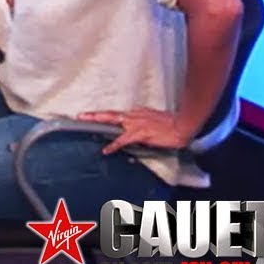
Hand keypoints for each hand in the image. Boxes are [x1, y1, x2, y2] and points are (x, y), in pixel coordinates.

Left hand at [77, 108, 197, 154]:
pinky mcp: (139, 133)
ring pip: (112, 121)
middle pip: (110, 114)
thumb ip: (144, 122)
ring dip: (97, 121)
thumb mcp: (155, 119)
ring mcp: (136, 124)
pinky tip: (105, 150)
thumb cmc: (173, 124)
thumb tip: (139, 128)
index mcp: (138, 112)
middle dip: (95, 115)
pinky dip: (113, 145)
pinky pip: (123, 140)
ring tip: (83, 122)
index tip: (96, 115)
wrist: (183, 125)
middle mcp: (134, 115)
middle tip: (80, 115)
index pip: (119, 114)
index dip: (107, 116)